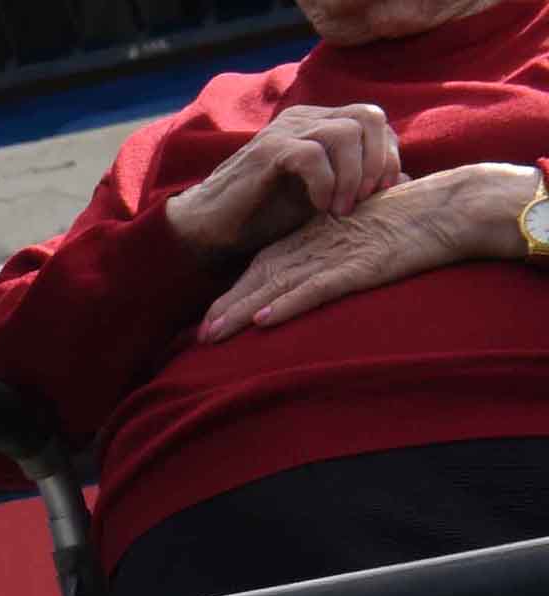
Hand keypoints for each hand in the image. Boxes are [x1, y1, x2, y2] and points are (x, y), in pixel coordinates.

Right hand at [165, 101, 406, 252]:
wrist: (208, 228)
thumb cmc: (264, 216)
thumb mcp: (323, 198)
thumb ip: (360, 184)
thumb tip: (408, 179)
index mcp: (320, 124)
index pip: (374, 121)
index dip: (387, 155)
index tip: (381, 194)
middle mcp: (305, 119)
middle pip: (368, 116)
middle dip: (378, 159)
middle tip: (369, 198)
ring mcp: (285, 131)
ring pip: (345, 132)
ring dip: (353, 174)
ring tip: (343, 208)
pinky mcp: (268, 151)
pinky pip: (313, 155)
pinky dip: (325, 183)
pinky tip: (320, 207)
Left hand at [203, 161, 538, 334]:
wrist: (451, 206)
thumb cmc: (412, 219)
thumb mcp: (361, 232)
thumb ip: (335, 249)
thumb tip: (315, 274)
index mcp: (317, 234)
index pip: (265, 262)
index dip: (235, 290)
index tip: (208, 318)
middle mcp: (319, 244)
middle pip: (261, 276)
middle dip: (227, 306)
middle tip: (196, 336)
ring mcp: (337, 255)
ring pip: (279, 285)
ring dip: (244, 311)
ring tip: (213, 335)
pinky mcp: (359, 266)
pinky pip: (317, 288)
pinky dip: (289, 305)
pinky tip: (264, 321)